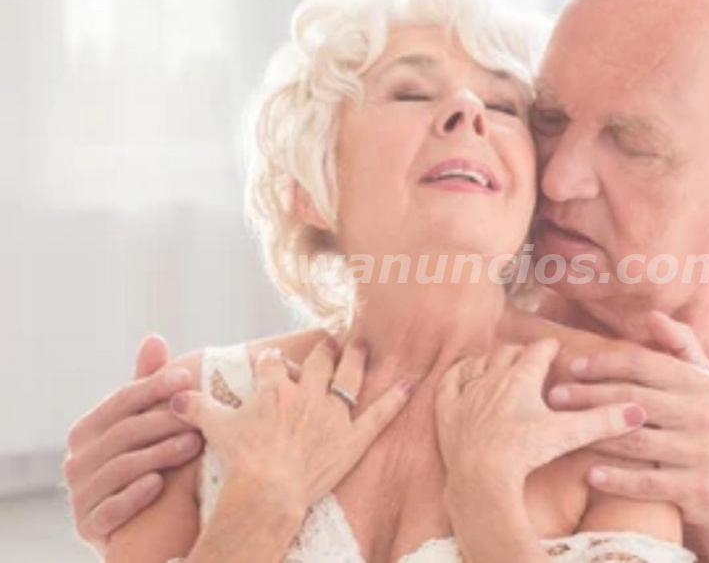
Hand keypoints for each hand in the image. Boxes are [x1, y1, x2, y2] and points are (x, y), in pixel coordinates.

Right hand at [64, 335, 200, 551]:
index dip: (154, 387)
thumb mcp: (146, 423)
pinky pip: (109, 509)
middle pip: (123, 433)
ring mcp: (80, 494)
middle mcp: (76, 461)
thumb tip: (154, 338)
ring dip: (159, 454)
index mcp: (87, 430)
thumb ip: (146, 387)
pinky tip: (159, 484)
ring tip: (195, 444)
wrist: (143, 524)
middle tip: (203, 416)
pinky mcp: (88, 526)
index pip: (121, 401)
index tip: (189, 377)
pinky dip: (134, 495)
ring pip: (120, 468)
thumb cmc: (146, 461)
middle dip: (164, 421)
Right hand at [170, 337, 412, 513]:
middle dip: (324, 350)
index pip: (273, 364)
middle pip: (318, 362)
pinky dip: (398, 398)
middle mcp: (307, 394)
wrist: (268, 488)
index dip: (273, 362)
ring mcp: (333, 415)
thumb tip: (173, 396)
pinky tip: (412, 382)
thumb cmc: (241, 458)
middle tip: (331, 341)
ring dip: (358, 359)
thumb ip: (196, 407)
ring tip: (363, 345)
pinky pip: (381, 415)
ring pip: (350, 378)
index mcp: (274, 389)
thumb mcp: (213, 427)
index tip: (274, 361)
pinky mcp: (354, 437)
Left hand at [435, 338, 645, 490]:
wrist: (481, 477)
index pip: (539, 351)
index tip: (556, 348)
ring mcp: (467, 393)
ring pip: (479, 364)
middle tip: (530, 357)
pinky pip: (449, 381)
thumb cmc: (525, 453)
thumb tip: (637, 411)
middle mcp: (493, 379)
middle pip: (508, 353)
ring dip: (491, 361)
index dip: (550, 348)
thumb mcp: (567, 435)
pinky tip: (462, 373)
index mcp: (523, 379)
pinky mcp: (447, 411)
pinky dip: (457, 374)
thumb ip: (602, 421)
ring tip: (500, 363)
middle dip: (521, 353)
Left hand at [547, 312, 708, 526]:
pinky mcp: (696, 488)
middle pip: (634, 399)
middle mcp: (705, 414)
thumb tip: (653, 315)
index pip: (644, 364)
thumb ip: (681, 345)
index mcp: (702, 384)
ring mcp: (702, 453)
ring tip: (561, 429)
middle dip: (588, 396)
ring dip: (593, 434)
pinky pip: (648, 482)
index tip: (573, 366)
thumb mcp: (706, 382)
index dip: (605, 363)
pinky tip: (590, 473)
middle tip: (554, 396)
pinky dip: (618, 479)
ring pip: (636, 441)